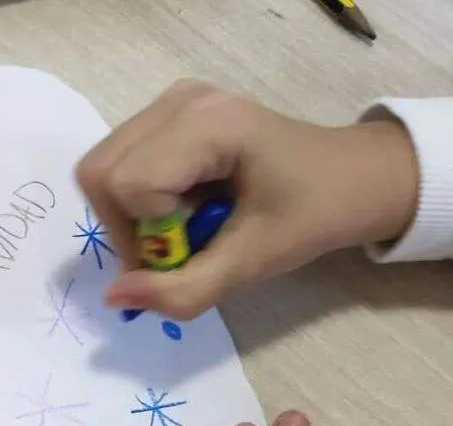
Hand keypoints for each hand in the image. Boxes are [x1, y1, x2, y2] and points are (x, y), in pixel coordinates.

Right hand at [77, 80, 419, 319]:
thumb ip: (182, 289)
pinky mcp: (166, 111)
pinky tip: (179, 204)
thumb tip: (112, 297)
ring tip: (179, 226)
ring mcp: (170, 101)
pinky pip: (117, 162)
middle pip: (100, 172)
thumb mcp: (252, 263)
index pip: (127, 185)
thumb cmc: (312, 215)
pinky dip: (135, 200)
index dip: (146, 235)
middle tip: (173, 247)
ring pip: (101, 169)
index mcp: (209, 124)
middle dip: (125, 225)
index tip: (188, 254)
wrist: (351, 176)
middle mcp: (179, 100)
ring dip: (128, 215)